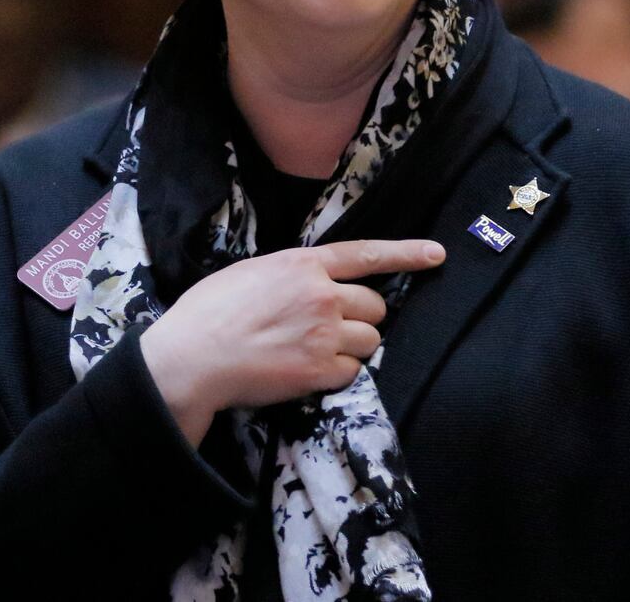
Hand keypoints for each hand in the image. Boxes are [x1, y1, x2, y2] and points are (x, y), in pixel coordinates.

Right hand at [139, 239, 445, 444]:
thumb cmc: (209, 312)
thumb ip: (290, 274)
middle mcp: (322, 294)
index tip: (437, 254)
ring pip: (370, 341)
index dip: (406, 253)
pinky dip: (336, 375)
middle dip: (362, 318)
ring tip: (316, 352)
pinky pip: (352, 373)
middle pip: (375, 306)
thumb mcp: (252, 272)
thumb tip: (308, 281)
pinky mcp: (320, 370)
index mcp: (303, 264)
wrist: (192, 357)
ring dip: (352, 348)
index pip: (366, 254)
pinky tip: (306, 372)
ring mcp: (324, 333)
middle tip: (331, 329)